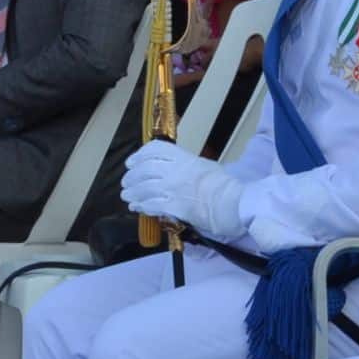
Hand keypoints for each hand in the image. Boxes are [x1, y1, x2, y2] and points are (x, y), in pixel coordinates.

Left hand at [120, 137, 243, 236]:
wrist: (232, 204)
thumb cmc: (225, 186)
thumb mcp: (205, 166)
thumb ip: (188, 166)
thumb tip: (177, 170)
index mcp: (184, 158)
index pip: (155, 150)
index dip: (139, 155)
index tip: (132, 162)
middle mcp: (174, 171)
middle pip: (144, 170)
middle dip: (132, 177)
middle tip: (126, 182)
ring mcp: (172, 189)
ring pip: (143, 188)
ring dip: (133, 193)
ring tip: (127, 196)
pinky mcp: (173, 207)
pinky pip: (150, 205)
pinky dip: (141, 206)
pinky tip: (137, 208)